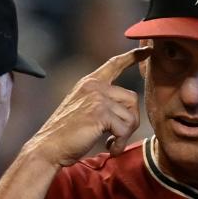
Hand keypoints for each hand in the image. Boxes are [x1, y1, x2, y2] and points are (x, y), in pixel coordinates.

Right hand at [23, 47, 150, 167]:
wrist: (48, 148)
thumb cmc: (66, 135)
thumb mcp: (83, 110)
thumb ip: (102, 103)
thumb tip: (128, 110)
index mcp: (89, 83)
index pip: (114, 64)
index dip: (133, 57)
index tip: (148, 50)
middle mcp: (94, 86)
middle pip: (132, 98)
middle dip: (131, 121)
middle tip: (118, 137)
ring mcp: (97, 98)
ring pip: (131, 116)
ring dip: (125, 135)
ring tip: (112, 144)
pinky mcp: (100, 114)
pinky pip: (125, 129)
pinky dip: (120, 143)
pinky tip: (110, 148)